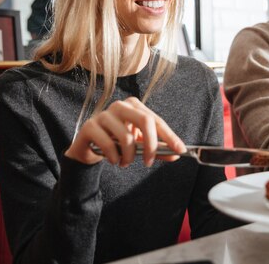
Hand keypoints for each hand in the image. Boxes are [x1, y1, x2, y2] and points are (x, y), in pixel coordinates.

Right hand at [64, 97, 185, 165]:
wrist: (88, 146)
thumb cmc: (117, 142)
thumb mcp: (138, 145)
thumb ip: (156, 149)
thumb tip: (175, 155)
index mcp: (134, 105)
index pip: (156, 120)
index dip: (169, 136)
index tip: (180, 150)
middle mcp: (120, 106)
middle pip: (144, 120)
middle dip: (151, 145)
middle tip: (149, 162)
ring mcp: (104, 114)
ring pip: (126, 136)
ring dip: (129, 156)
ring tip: (126, 163)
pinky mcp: (90, 126)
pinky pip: (108, 144)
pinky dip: (114, 157)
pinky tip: (114, 161)